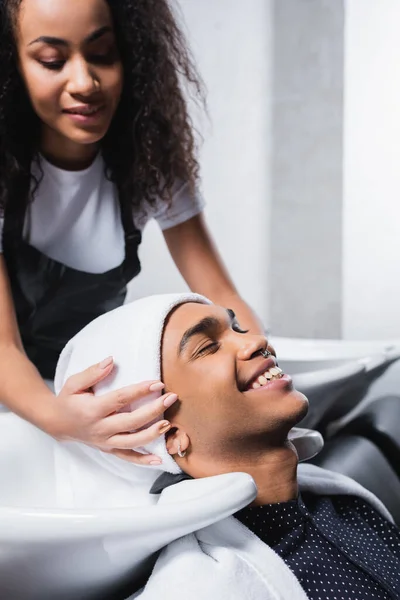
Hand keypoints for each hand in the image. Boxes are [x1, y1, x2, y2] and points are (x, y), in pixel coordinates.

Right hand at [54, 357, 177, 464]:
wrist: (56, 423)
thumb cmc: (68, 400)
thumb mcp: (74, 383)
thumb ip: (93, 372)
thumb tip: (111, 360)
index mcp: (92, 410)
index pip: (121, 399)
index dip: (140, 391)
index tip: (157, 383)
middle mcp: (100, 429)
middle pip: (132, 422)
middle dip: (154, 410)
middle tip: (171, 398)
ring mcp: (105, 442)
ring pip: (133, 442)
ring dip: (153, 434)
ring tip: (169, 423)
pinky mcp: (108, 449)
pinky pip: (127, 457)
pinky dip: (143, 461)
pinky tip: (159, 459)